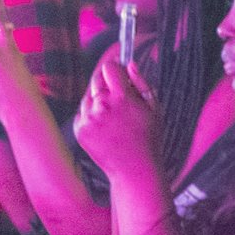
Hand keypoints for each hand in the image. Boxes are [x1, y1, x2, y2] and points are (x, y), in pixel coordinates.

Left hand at [72, 52, 159, 176]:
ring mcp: (88, 119)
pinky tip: (106, 128)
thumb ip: (141, 83)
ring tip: (114, 118)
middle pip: (96, 79)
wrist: (134, 170)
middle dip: (106, 83)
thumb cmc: (148, 138)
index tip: (120, 74)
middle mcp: (102, 106)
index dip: (115, 68)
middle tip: (118, 97)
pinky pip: (82, 113)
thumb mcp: (153, 108)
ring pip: (88, 96)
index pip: (109, 67)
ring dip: (98, 100)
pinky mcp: (80, 130)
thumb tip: (129, 64)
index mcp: (121, 97)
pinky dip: (91, 116)